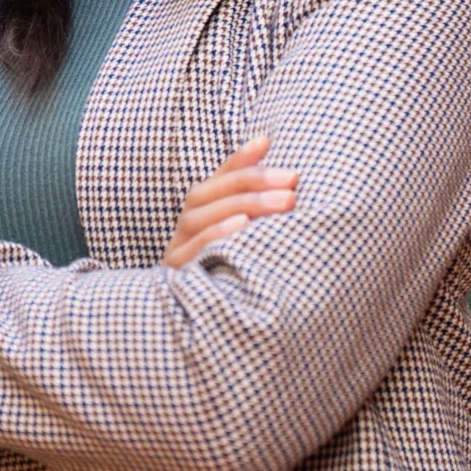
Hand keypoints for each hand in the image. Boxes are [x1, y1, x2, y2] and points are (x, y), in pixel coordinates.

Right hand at [164, 136, 293, 266]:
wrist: (202, 329)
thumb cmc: (230, 274)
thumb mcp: (245, 235)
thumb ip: (251, 199)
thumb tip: (268, 146)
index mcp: (198, 215)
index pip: (216, 179)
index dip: (239, 160)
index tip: (267, 142)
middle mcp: (183, 230)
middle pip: (205, 195)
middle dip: (251, 183)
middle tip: (293, 181)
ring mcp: (176, 253)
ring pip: (200, 218)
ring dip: (244, 205)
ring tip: (284, 201)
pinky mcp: (176, 279)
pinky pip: (193, 252)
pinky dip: (217, 236)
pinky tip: (245, 228)